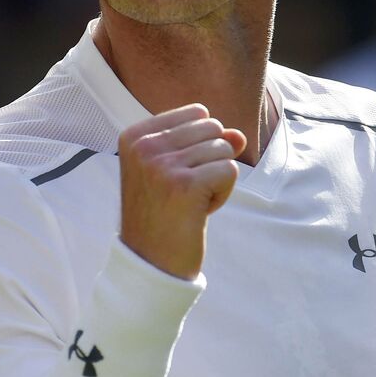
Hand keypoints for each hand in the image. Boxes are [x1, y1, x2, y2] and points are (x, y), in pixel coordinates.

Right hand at [117, 104, 246, 279]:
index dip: (199, 145)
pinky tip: (199, 211)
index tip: (176, 175)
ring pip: (224, 148)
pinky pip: (229, 170)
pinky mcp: (186, 185)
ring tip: (190, 202)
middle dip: (211, 160)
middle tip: (185, 191)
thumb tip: (239, 136)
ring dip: (217, 179)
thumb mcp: (177, 170)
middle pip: (213, 128)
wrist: (150, 263)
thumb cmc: (163, 214)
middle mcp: (144, 146)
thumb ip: (207, 143)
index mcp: (135, 136)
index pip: (197, 113)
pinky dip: (222, 194)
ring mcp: (162, 164)